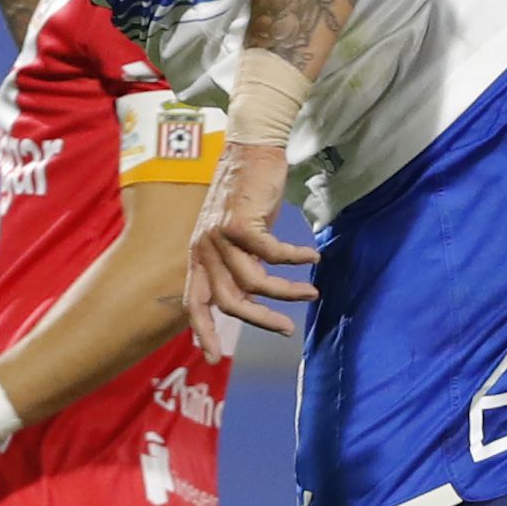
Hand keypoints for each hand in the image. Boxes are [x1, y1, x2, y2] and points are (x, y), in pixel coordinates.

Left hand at [183, 141, 315, 351]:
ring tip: (311, 293)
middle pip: (229, 301)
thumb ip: (237, 263)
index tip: (213, 357)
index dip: (203, 331)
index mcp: (197, 255)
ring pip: (254, 282)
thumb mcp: (234, 234)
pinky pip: (274, 254)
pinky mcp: (240, 221)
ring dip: (287, 292)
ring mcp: (219, 235)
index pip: (194, 302)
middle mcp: (203, 248)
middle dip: (260, 320)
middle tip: (287, 330)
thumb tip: (254, 294)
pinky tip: (312, 259)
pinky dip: (296, 261)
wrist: (251, 148)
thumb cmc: (246, 194)